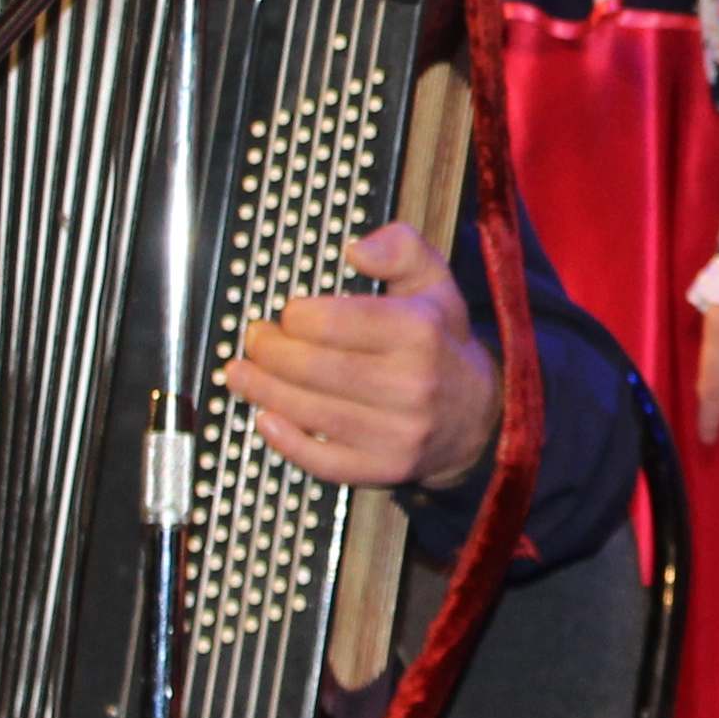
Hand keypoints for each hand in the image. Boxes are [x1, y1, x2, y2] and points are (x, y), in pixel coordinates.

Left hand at [225, 219, 499, 491]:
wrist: (479, 414)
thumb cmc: (441, 341)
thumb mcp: (433, 281)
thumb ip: (399, 249)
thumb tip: (356, 249)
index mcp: (420, 331)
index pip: (333, 323)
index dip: (295, 316)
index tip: (287, 313)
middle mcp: (411, 384)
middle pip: (313, 368)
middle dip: (269, 352)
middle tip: (254, 340)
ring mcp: (399, 432)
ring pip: (311, 412)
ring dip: (262, 391)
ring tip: (240, 374)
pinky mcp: (386, 468)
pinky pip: (324, 461)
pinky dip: (286, 441)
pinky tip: (265, 418)